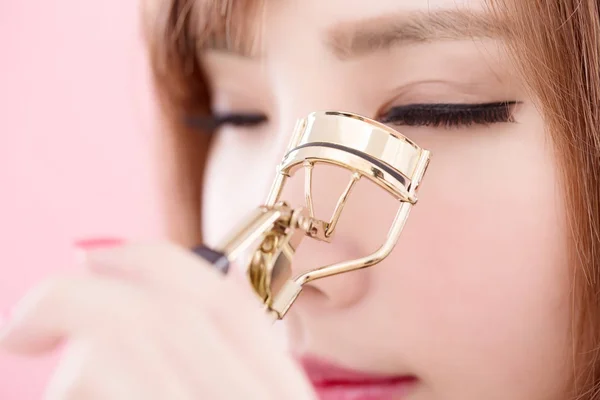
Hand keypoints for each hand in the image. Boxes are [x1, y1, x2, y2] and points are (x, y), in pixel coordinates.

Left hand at [0, 241, 315, 399]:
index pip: (227, 298)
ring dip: (67, 360)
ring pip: (117, 345)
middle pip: (165, 311)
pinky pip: (93, 379)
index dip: (153, 260)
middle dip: (74, 299)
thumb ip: (219, 366)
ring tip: (51, 380)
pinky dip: (67, 387)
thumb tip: (146, 303)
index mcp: (281, 395)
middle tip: (22, 326)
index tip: (93, 258)